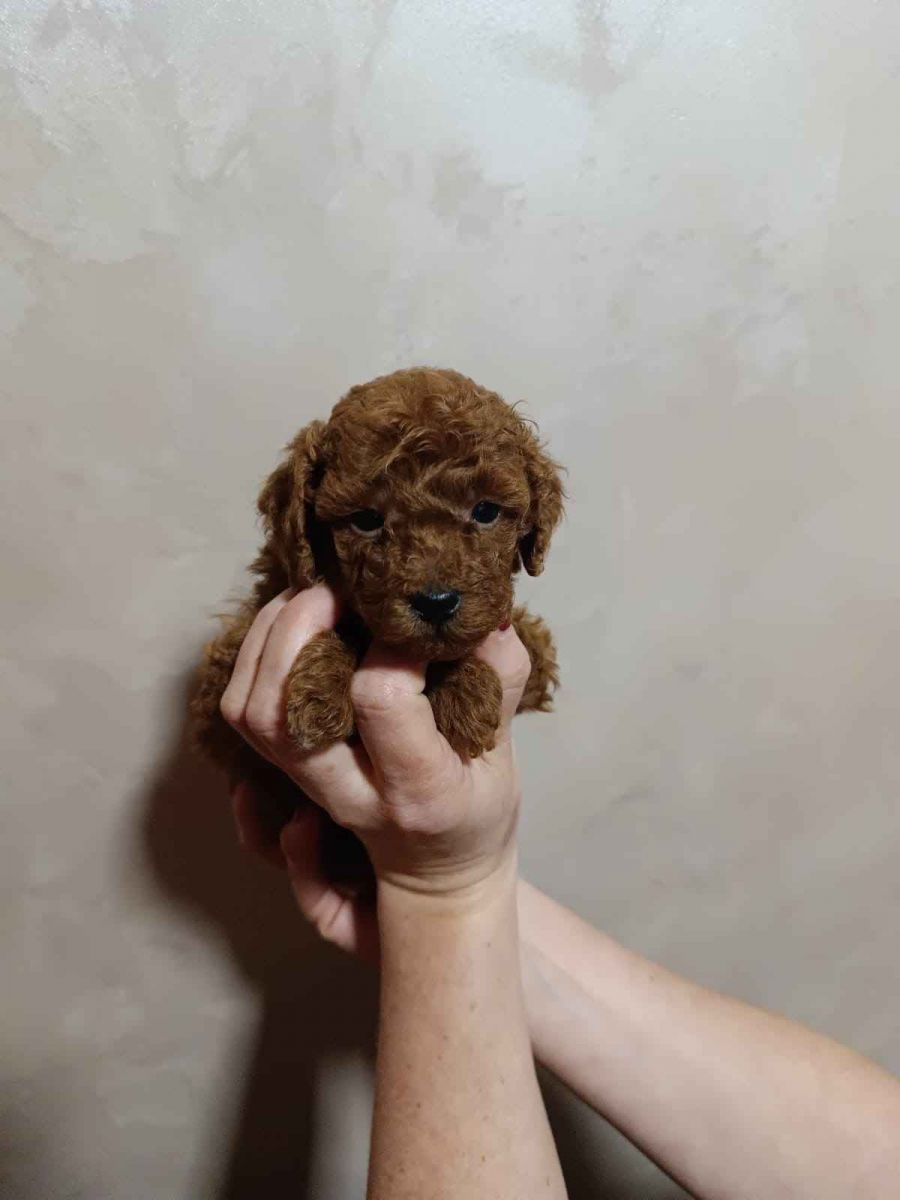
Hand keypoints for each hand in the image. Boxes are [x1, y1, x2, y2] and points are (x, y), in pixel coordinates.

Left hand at [221, 584, 530, 909]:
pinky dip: (253, 656)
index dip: (390, 645)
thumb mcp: (504, 753)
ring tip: (310, 596)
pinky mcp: (284, 773)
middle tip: (339, 588)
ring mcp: (307, 788)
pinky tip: (291, 625)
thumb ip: (499, 681)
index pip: (379, 703)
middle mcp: (349, 793)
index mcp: (416, 790)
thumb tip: (487, 614)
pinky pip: (241, 711)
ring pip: (250, 710)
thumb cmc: (474, 810)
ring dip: (267, 638)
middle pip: (285, 711)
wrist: (434, 876)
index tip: (413, 621)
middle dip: (299, 629)